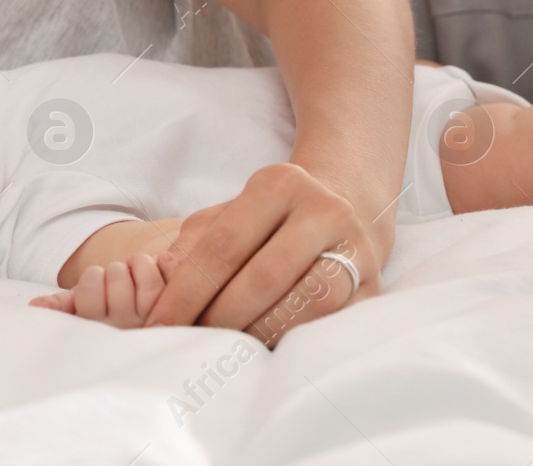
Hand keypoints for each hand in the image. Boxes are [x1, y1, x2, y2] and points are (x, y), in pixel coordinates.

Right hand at [28, 252, 177, 328]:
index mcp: (105, 332)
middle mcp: (132, 330)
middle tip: (121, 283)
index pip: (89, 293)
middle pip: (114, 276)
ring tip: (139, 277)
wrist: (162, 323)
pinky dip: (167, 263)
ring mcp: (161, 318)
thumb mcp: (86, 313)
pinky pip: (173, 272)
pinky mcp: (188, 309)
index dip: (93, 281)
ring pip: (141, 269)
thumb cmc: (116, 313)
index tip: (98, 286)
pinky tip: (164, 263)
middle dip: (115, 272)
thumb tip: (34, 306)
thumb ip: (62, 306)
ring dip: (139, 265)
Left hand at [142, 162, 381, 348]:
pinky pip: (331, 324)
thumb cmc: (269, 221)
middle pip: (263, 277)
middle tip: (188, 341)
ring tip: (224, 346)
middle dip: (218, 317)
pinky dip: (292, 339)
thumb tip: (163, 274)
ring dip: (257, 332)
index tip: (157, 323)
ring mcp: (357, 248)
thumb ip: (192, 243)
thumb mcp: (227, 215)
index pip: (223, 244)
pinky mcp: (376, 288)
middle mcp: (324, 210)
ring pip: (304, 303)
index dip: (186, 290)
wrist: (344, 212)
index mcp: (279, 184)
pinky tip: (263, 347)